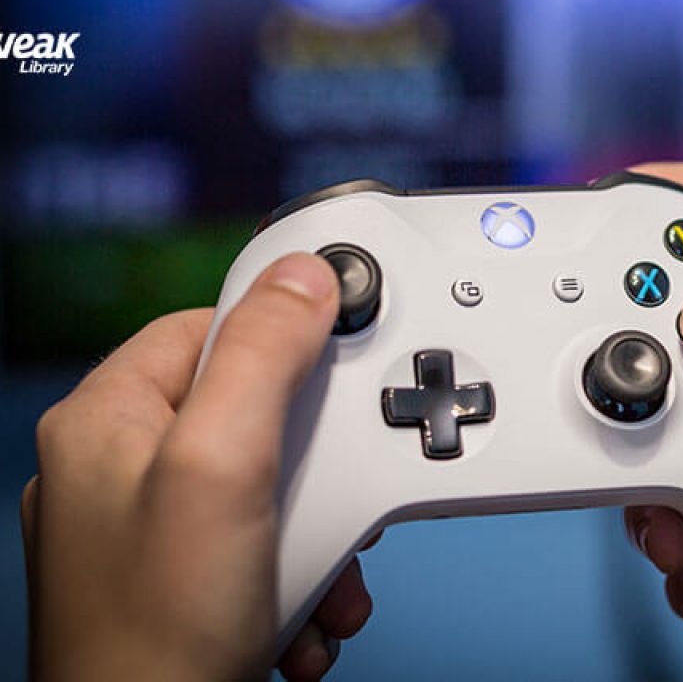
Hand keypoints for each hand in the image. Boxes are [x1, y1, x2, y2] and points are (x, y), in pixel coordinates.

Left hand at [23, 253, 374, 681]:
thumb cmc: (156, 633)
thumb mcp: (222, 467)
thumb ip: (264, 359)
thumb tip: (303, 277)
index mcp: (108, 419)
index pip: (214, 327)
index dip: (286, 338)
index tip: (346, 354)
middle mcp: (122, 468)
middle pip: (257, 413)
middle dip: (317, 467)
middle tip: (334, 494)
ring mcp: (152, 530)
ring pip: (273, 488)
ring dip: (319, 533)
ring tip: (319, 574)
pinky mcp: (186, 580)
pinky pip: (266, 544)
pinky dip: (301, 575)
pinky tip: (301, 611)